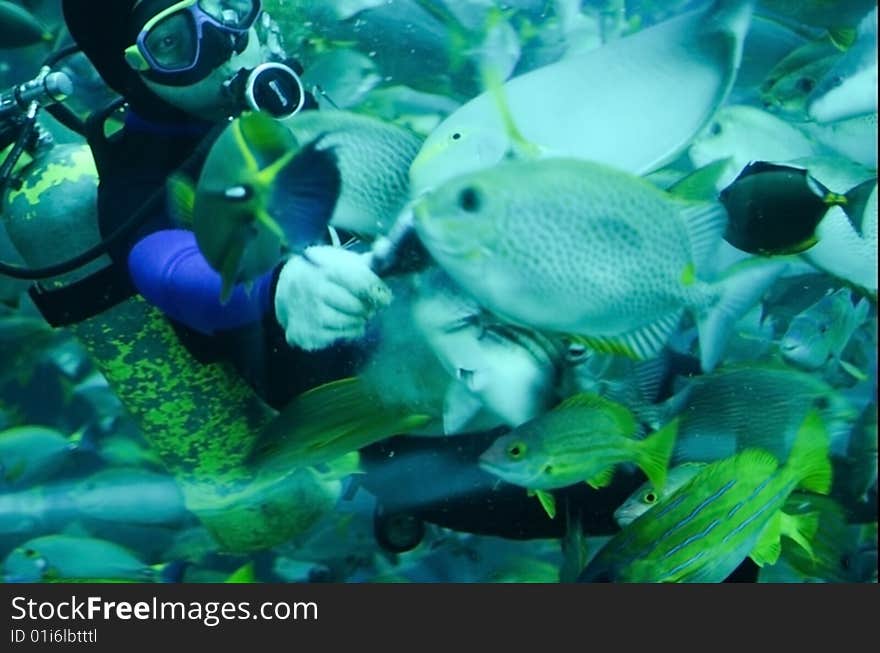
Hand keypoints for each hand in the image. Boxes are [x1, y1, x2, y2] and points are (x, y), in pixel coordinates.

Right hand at [274, 245, 392, 350]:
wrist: (285, 289)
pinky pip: (341, 336)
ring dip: (360, 319)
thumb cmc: (322, 272)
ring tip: (358, 312)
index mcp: (326, 270)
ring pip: (351, 323)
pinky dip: (350, 330)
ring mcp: (310, 314)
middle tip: (370, 304)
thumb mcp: (340, 260)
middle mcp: (315, 292)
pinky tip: (346, 321)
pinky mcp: (308, 333)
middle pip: (359, 307)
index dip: (379, 292)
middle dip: (369, 306)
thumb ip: (367, 259)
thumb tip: (386, 247)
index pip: (362, 284)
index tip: (386, 297)